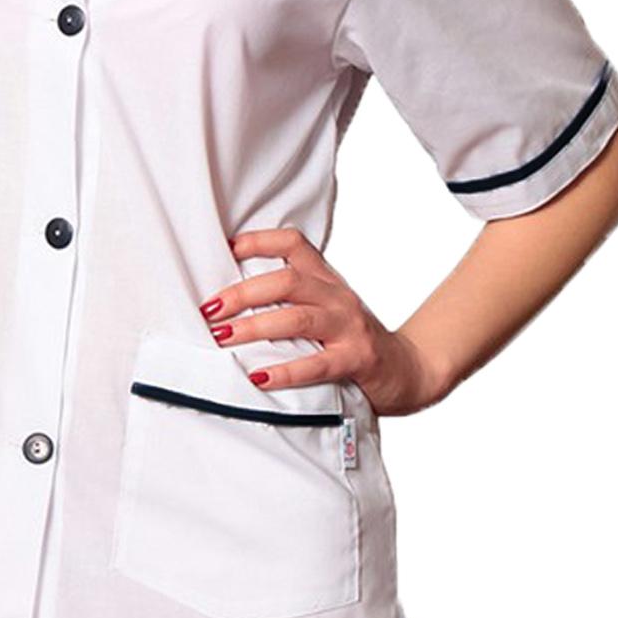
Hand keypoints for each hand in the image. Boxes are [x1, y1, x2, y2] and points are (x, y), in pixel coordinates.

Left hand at [198, 227, 447, 415]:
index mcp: (326, 279)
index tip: (224, 248)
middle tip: (209, 309)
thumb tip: (229, 297)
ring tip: (222, 337)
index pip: (294, 243)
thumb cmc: (352, 339)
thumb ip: (291, 299)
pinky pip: (317, 365)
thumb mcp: (326, 308)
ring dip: (254, 327)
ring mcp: (349, 327)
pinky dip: (285, 371)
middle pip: (287, 281)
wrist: (408, 370)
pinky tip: (259, 376)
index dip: (259, 240)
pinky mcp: (357, 360)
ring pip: (297, 318)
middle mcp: (338, 296)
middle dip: (243, 294)